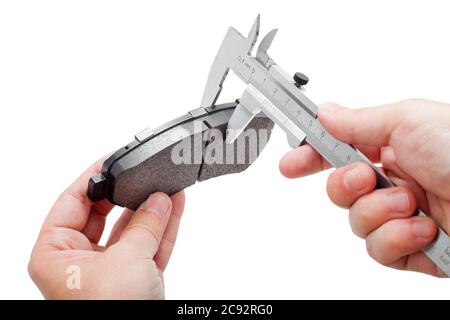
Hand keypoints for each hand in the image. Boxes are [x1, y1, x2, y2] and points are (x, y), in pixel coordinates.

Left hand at [28, 158, 184, 298]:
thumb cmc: (111, 314)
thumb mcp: (126, 261)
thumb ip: (145, 224)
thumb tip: (159, 199)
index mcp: (56, 255)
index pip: (72, 202)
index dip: (94, 177)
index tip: (114, 158)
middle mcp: (79, 261)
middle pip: (104, 214)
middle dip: (129, 194)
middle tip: (146, 173)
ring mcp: (110, 270)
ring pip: (131, 229)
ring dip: (152, 209)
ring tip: (168, 186)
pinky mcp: (135, 279)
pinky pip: (149, 245)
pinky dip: (163, 227)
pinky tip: (175, 205)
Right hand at [279, 99, 449, 276]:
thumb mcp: (409, 120)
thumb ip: (359, 121)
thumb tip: (326, 114)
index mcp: (395, 148)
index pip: (339, 152)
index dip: (310, 157)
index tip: (289, 162)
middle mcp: (396, 182)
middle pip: (339, 191)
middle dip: (346, 186)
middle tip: (365, 177)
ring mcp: (403, 217)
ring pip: (356, 223)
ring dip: (379, 213)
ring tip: (411, 204)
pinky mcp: (413, 250)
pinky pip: (378, 251)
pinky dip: (397, 239)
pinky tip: (423, 230)